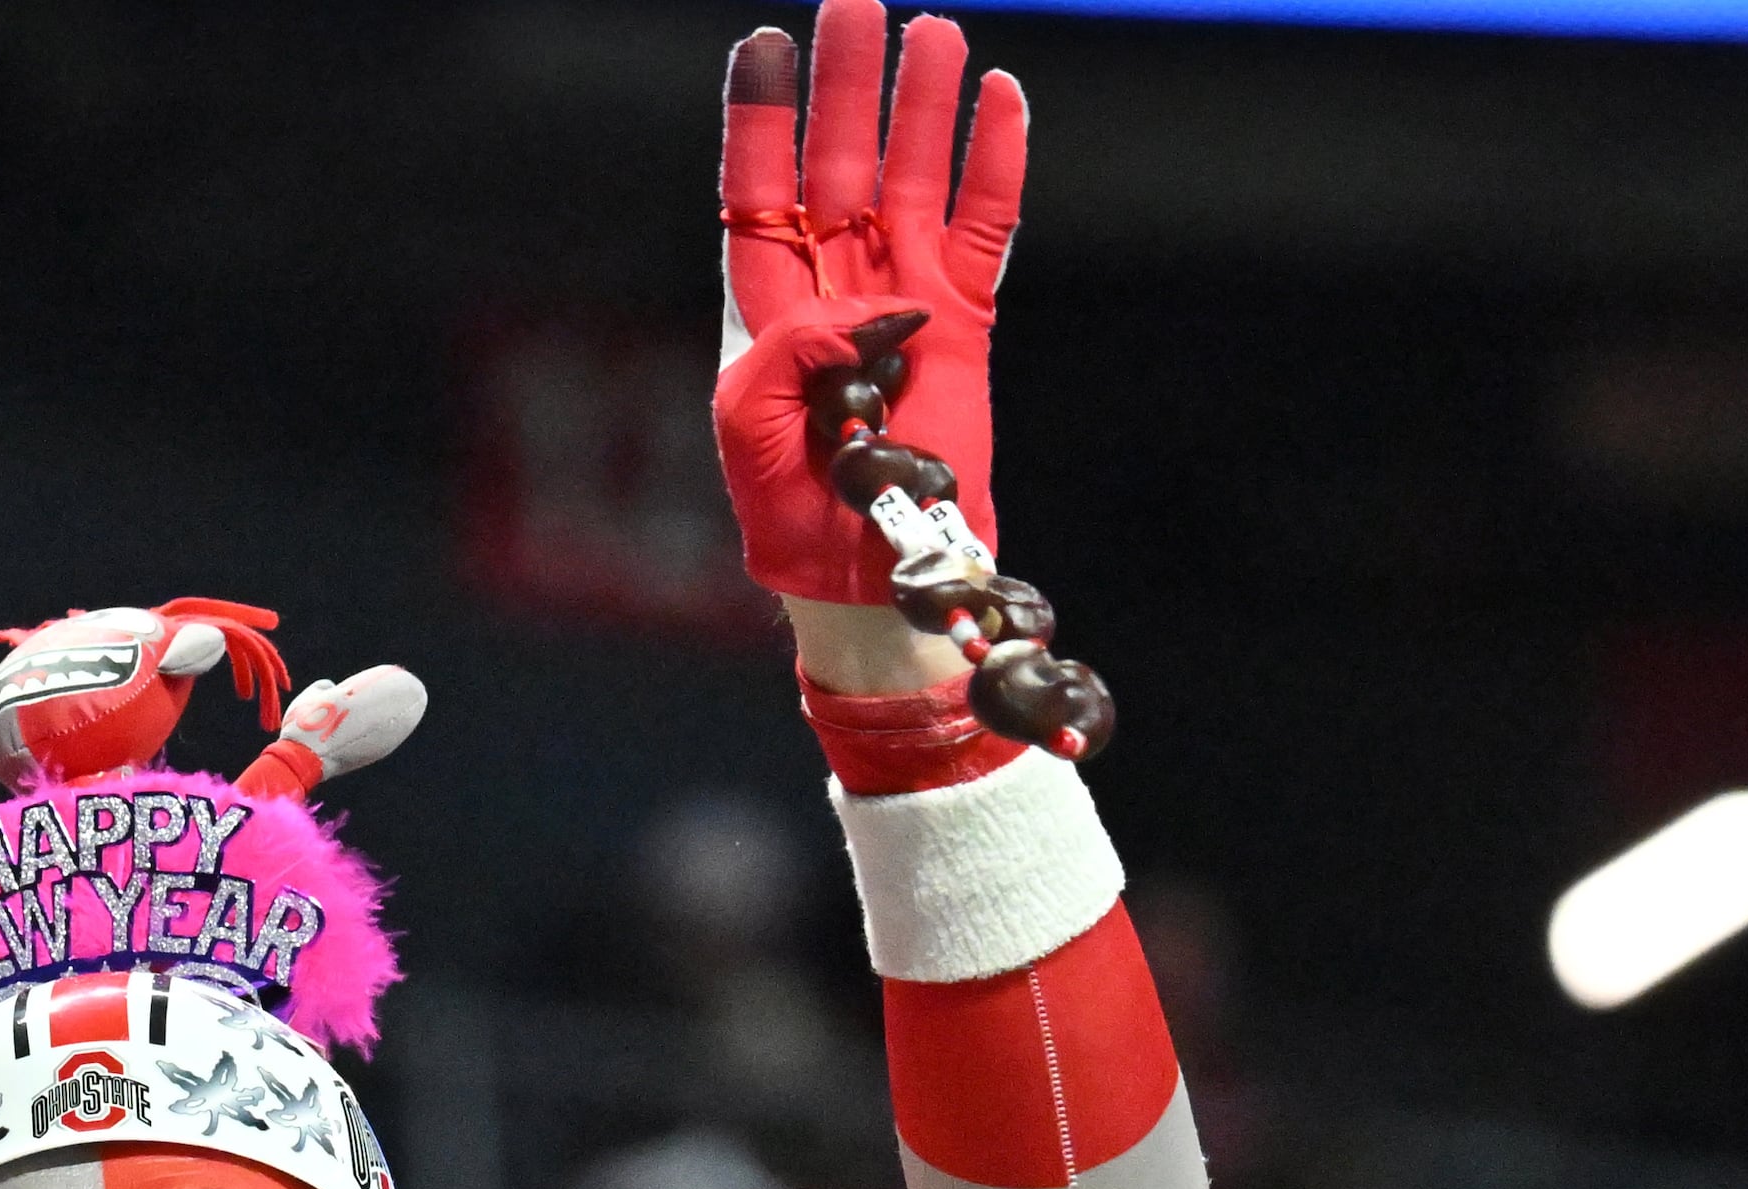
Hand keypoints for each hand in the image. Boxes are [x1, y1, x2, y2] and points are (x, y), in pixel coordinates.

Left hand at [711, 2, 1025, 609]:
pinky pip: (984, 228)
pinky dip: (995, 165)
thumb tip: (865, 301)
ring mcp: (904, 301)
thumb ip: (789, 351)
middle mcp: (836, 288)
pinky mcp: (964, 325)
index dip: (762, 118)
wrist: (857, 573)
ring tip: (932, 32)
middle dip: (847, 85)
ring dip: (921, 107)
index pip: (759, 190)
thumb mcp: (748, 426)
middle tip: (854, 6)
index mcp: (766, 305)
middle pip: (839, 162)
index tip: (764, 44)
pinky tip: (999, 100)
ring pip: (913, 178)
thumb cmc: (785, 511)